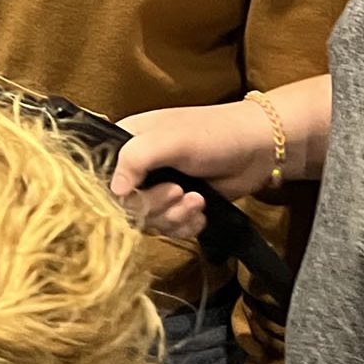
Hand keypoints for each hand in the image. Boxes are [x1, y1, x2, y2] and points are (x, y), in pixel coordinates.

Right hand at [108, 101, 276, 238]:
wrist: (259, 148)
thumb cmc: (213, 134)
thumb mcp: (169, 141)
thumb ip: (135, 160)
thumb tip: (115, 192)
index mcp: (127, 142)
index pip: (104, 177)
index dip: (123, 193)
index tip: (144, 190)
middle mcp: (139, 167)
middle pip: (128, 206)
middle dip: (157, 207)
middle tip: (181, 193)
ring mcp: (159, 188)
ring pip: (151, 222)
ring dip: (175, 218)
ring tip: (198, 201)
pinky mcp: (180, 206)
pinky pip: (171, 229)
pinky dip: (187, 227)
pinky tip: (202, 214)